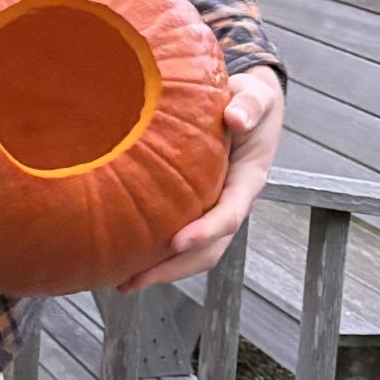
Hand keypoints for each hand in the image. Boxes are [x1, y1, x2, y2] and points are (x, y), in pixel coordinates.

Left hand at [115, 65, 284, 294]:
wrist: (248, 103)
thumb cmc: (250, 100)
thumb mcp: (257, 97)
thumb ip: (250, 105)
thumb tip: (236, 118)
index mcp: (247, 180)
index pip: (228, 214)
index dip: (205, 231)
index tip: (176, 242)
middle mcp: (232, 201)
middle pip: (209, 248)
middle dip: (174, 268)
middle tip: (135, 279)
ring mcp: (214, 207)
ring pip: (194, 252)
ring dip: (162, 271)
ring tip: (123, 282)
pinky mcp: (197, 206)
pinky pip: (180, 238)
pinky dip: (156, 253)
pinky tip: (125, 258)